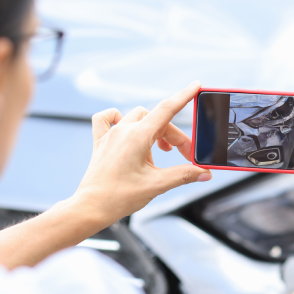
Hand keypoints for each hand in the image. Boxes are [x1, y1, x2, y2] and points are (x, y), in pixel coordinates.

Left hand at [72, 81, 211, 225]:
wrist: (90, 208)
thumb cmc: (118, 197)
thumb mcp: (157, 185)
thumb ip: (184, 175)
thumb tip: (203, 172)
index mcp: (137, 137)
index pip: (166, 109)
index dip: (184, 96)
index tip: (195, 86)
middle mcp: (123, 131)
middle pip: (157, 120)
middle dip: (174, 136)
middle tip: (185, 156)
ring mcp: (110, 135)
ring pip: (138, 118)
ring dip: (154, 130)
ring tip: (160, 152)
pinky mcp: (101, 143)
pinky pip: (107, 119)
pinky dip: (118, 119)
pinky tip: (125, 129)